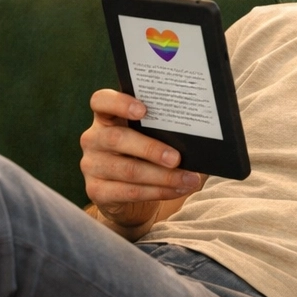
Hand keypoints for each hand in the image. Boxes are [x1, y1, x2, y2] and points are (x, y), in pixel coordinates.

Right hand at [79, 89, 202, 231]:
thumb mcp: (157, 138)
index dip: (119, 103)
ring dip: (163, 176)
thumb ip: (168, 130)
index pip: (101, 101)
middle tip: (177, 158)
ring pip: (128, 170)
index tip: (143, 110)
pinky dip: (158, 191)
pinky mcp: (96, 190)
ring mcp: (92, 165)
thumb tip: (205, 133)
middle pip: (117, 138)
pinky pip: (129, 191)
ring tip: (189, 179)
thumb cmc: (150, 156)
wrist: (132, 195)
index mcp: (108, 117)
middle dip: (151, 148)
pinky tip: (178, 190)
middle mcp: (94, 138)